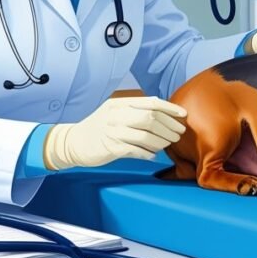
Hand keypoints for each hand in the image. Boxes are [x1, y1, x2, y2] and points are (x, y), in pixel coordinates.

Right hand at [43, 96, 187, 169]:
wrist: (73, 142)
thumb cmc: (99, 128)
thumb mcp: (114, 112)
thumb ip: (134, 110)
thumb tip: (163, 115)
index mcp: (119, 103)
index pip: (151, 102)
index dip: (170, 108)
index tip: (183, 115)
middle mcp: (116, 114)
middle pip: (151, 118)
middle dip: (169, 126)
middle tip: (179, 133)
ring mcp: (112, 131)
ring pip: (145, 135)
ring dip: (161, 140)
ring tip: (168, 144)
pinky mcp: (110, 147)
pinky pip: (135, 150)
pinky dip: (147, 152)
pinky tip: (153, 154)